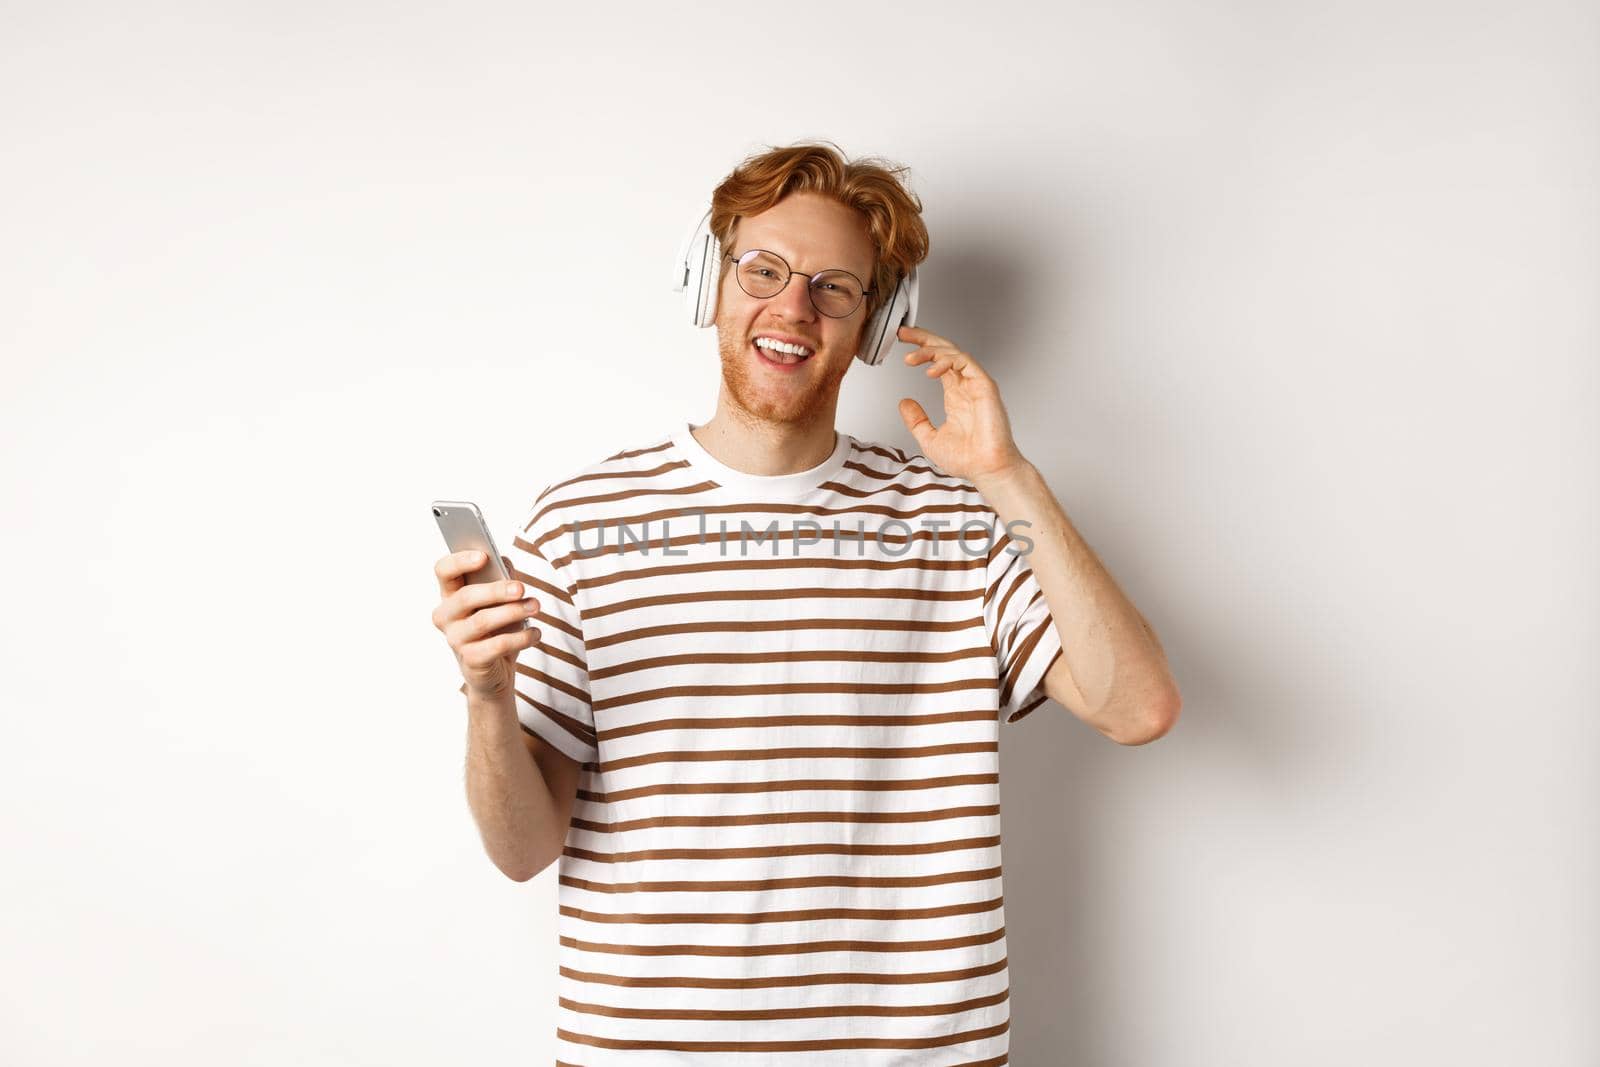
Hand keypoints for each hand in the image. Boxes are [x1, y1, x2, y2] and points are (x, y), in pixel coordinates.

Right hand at [431, 550, 541, 700]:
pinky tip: (535, 633)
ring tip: (535, 606)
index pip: (443, 571)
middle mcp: (446, 616)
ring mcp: (456, 640)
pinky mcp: (471, 661)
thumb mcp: (499, 600)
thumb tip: (503, 561)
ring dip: (513, 612)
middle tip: (521, 588)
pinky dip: (520, 638)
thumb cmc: (496, 628)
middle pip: (465, 596)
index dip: (459, 561)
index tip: (484, 556)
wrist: (495, 672)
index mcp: (450, 595)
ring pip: (482, 621)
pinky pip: (496, 646)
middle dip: (496, 590)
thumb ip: (500, 577)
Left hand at [896, 325, 1029, 484]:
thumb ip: (916, 420)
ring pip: (954, 353)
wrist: (986, 470)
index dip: (921, 348)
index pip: (938, 361)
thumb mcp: (930, 438)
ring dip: (930, 350)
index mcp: (955, 394)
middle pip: (946, 350)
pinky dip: (947, 361)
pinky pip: (966, 362)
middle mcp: (966, 385)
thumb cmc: (968, 459)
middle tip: (903, 332)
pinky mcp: (984, 386)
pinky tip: (931, 370)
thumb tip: (904, 403)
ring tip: (910, 358)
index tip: (902, 340)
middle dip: (924, 338)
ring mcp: (976, 384)